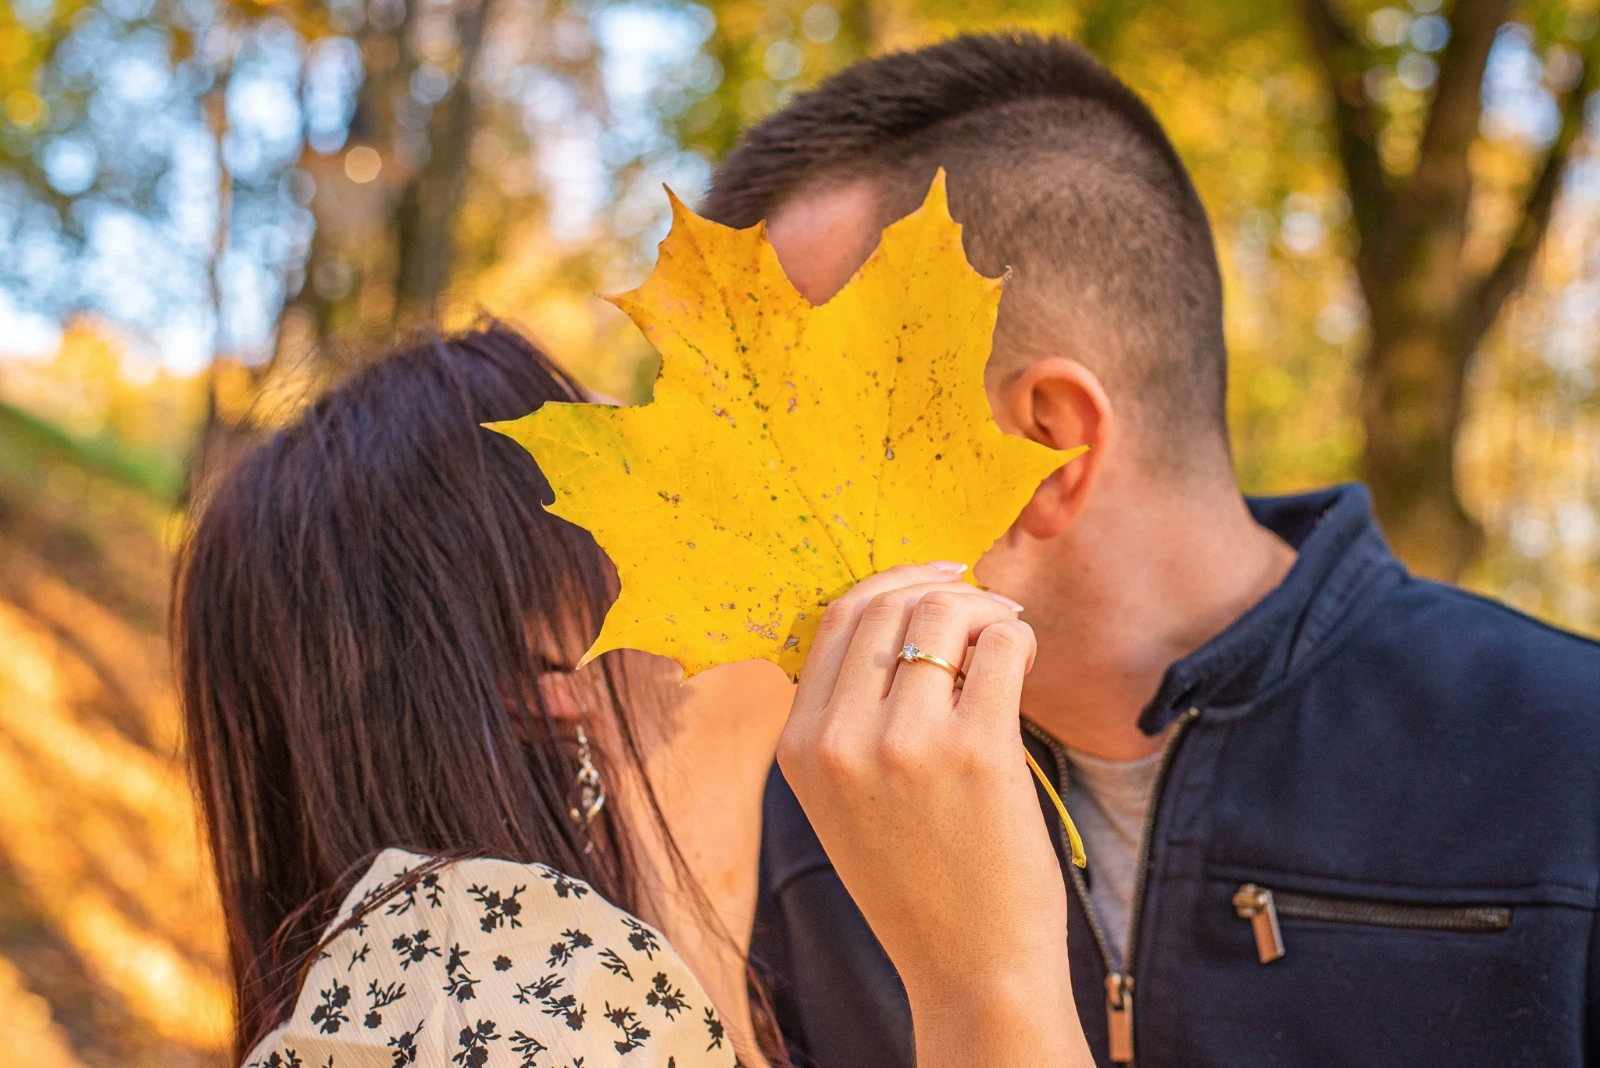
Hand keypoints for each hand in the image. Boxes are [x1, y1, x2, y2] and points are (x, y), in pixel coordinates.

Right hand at [777, 564, 1089, 1066]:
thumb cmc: (917, 879)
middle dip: (943, 590)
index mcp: (798, 748)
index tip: (934, 584)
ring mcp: (905, 744)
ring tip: (1008, 638)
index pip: (833, 620)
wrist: (969, 967)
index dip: (889, 586)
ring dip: (986, 611)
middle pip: (885, 605)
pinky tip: (1023, 663)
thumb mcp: (842, 800)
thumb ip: (847, 717)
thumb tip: (896, 614)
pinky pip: (1001, 647)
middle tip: (986, 608)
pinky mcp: (976, 752)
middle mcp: (839, 740)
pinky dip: (1018, 639)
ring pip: (942, 613)